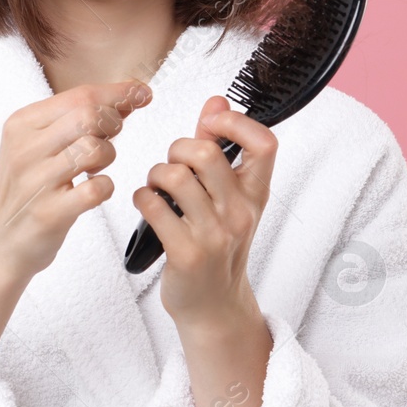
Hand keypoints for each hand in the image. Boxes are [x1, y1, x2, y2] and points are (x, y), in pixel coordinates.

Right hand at [0, 79, 152, 282]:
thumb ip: (77, 119)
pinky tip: (93, 191)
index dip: (119, 93)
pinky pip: (96, 189)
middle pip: (89, 116)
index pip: (80, 95)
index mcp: (22, 123)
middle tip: (109, 140)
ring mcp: (36, 181)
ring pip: (94, 149)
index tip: (142, 94)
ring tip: (94, 168)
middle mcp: (25, 148)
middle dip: (112, 125)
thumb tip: (129, 95)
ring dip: (108, 157)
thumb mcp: (38, 145)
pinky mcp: (50, 213)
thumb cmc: (26, 189)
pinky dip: (105, 187)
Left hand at [133, 95, 277, 328]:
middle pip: (207, 153)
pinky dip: (143, 198)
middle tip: (173, 163)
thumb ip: (221, 149)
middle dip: (179, 148)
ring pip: (175, 177)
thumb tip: (216, 102)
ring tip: (157, 187)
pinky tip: (148, 205)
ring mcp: (214, 235)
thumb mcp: (229, 199)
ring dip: (156, 174)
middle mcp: (239, 213)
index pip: (264, 144)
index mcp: (255, 195)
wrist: (214, 305)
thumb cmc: (218, 247)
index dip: (235, 122)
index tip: (212, 122)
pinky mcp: (186, 253)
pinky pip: (154, 206)